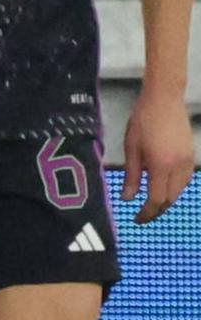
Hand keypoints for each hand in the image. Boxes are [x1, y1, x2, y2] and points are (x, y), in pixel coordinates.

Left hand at [122, 84, 195, 223]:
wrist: (164, 99)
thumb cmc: (142, 121)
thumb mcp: (131, 147)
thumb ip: (131, 175)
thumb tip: (127, 198)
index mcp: (160, 165)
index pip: (156, 199)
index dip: (147, 213)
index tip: (136, 219)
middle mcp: (178, 167)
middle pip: (170, 198)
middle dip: (157, 209)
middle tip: (142, 213)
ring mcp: (188, 161)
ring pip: (180, 191)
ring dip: (166, 199)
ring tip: (151, 201)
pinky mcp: (192, 155)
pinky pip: (185, 180)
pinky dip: (175, 188)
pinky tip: (164, 186)